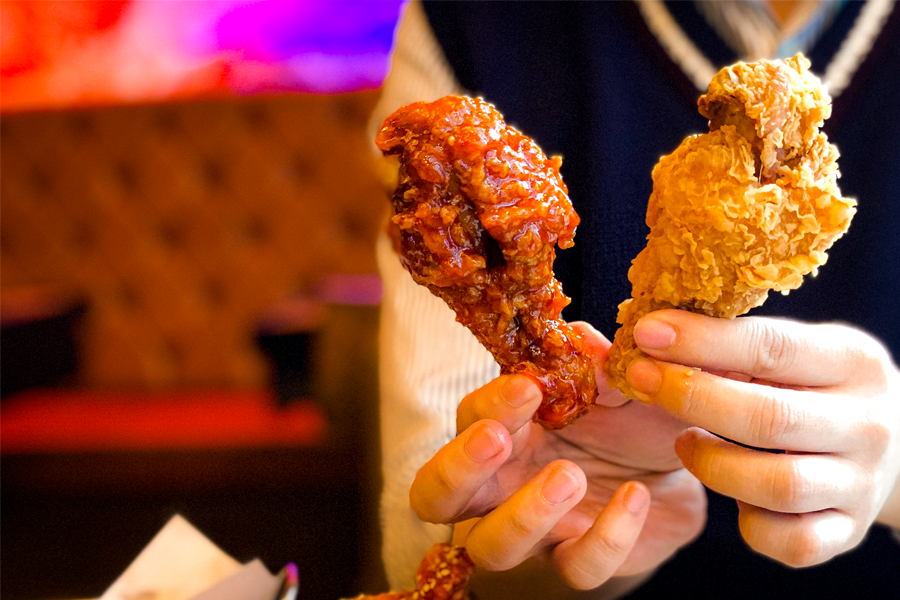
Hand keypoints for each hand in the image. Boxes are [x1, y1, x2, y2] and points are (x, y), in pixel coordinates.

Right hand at [409, 322, 705, 592]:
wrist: (677, 468)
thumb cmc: (631, 419)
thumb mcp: (620, 383)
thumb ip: (597, 363)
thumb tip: (580, 339)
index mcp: (505, 428)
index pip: (469, 419)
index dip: (489, 406)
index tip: (527, 386)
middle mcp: (501, 483)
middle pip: (436, 496)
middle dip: (458, 469)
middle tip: (497, 440)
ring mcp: (535, 528)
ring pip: (490, 546)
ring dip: (522, 514)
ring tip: (571, 476)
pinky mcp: (578, 558)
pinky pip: (576, 566)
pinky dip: (606, 536)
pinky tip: (636, 496)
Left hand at [626, 309, 899, 566]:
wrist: (896, 440)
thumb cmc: (818, 383)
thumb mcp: (799, 348)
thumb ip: (738, 342)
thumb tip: (655, 333)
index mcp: (852, 362)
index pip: (770, 349)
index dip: (701, 341)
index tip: (647, 333)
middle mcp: (865, 425)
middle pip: (768, 419)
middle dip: (691, 398)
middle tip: (643, 380)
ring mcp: (860, 484)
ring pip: (777, 486)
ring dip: (712, 464)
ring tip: (683, 442)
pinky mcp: (848, 531)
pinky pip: (792, 543)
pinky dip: (752, 525)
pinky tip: (733, 495)